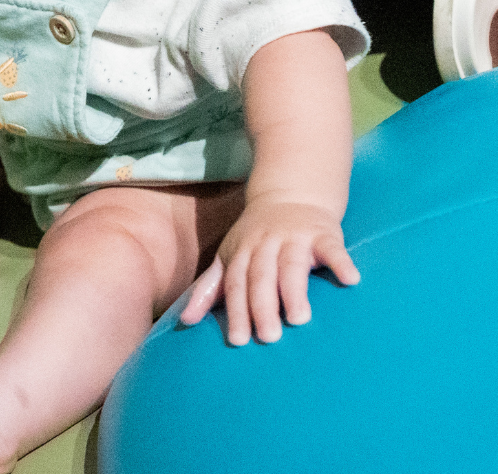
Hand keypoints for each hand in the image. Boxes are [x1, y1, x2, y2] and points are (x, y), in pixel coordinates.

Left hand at [179, 197, 359, 344]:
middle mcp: (266, 244)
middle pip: (261, 276)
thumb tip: (185, 321)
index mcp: (242, 252)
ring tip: (299, 319)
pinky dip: (341, 262)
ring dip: (295, 290)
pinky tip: (351, 280)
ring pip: (292, 264)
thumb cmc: (256, 238)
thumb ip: (210, 288)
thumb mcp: (229, 257)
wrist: (289, 195)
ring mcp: (295, 237)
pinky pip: (333, 248)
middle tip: (269, 337)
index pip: (236, 284)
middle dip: (262, 305)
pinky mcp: (323, 233)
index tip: (238, 341)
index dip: (237, 311)